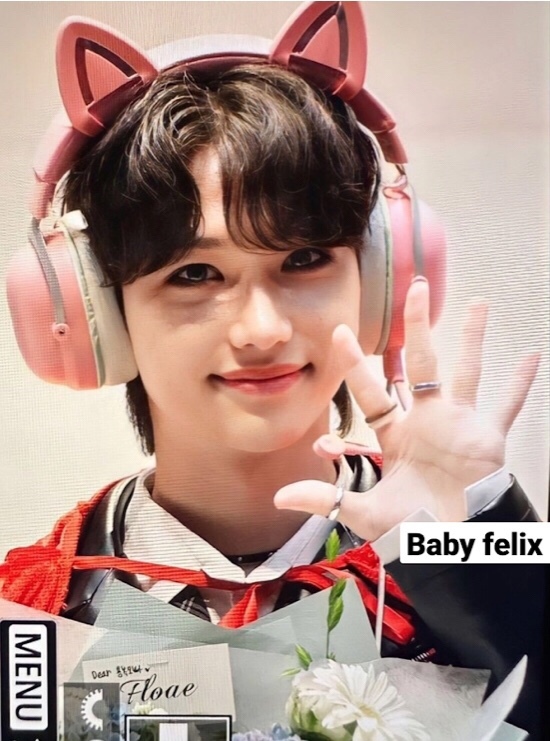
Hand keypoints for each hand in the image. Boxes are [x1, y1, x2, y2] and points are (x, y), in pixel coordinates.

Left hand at [274, 277, 539, 540]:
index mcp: (395, 436)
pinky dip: (520, 384)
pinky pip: (507, 405)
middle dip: (415, 329)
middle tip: (414, 290)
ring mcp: (459, 426)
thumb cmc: (411, 531)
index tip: (338, 335)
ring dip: (473, 339)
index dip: (354, 366)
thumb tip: (278, 497)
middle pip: (418, 365)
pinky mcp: (488, 438)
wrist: (452, 547)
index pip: (371, 392)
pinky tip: (533, 356)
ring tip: (478, 304)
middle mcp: (426, 422)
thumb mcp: (364, 512)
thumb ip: (325, 499)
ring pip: (466, 371)